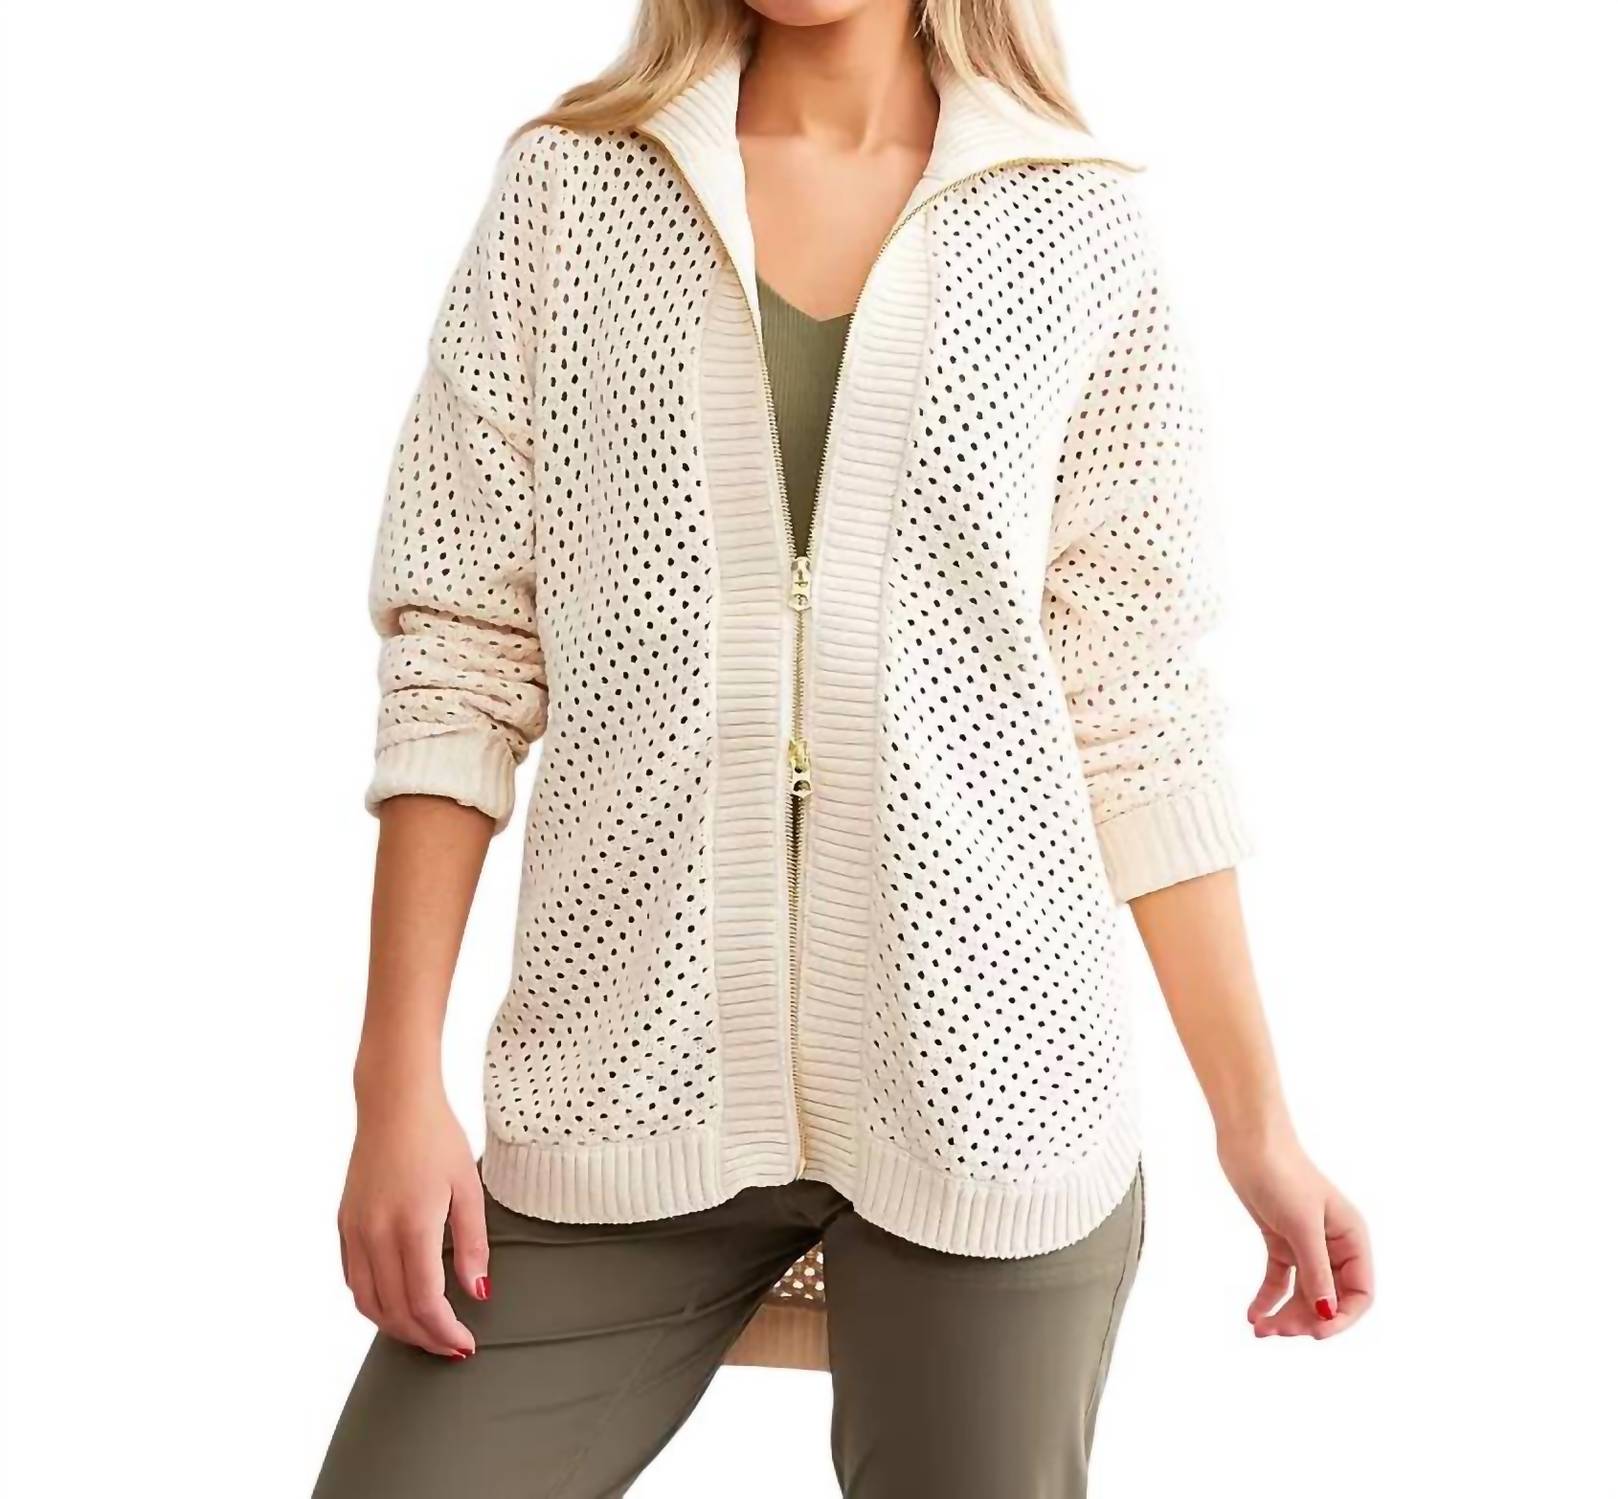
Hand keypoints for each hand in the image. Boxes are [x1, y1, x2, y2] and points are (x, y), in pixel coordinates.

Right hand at [337, 1084, 489, 1357]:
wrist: (394, 1103)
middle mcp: (376, 1233)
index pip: (425, 1302)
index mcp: (412, 1226)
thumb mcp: (469, 1188)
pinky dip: (373, 1302)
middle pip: (395, 1311)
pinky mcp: (344, 1223)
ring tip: (426, 1332)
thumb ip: (472, 1244)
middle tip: (451, 1347)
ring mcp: (355, 1229)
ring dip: (396, 1327)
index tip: (465, 1344)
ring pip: (367, 1302)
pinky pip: (353, 1279)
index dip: (445, 1332)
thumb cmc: (438, 1138)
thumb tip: (477, 1293)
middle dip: (424, 1338)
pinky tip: (397, 1304)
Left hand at [1217, 1127, 1373, 1338]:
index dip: (1342, 1318)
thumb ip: (1317, 1272)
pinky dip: (1268, 1297)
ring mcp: (1307, 1243)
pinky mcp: (1281, 1239)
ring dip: (1284, 1313)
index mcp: (1353, 1239)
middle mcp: (1334, 1245)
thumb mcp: (1302, 1226)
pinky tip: (1252, 1314)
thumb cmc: (1282, 1175)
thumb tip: (1327, 1314)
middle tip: (1276, 1332)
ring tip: (1259, 1329)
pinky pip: (1281, 1278)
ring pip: (1303, 1292)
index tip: (1315, 1333)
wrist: (1249, 1141)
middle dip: (1305, 1319)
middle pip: (1329, 1298)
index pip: (1360, 1294)